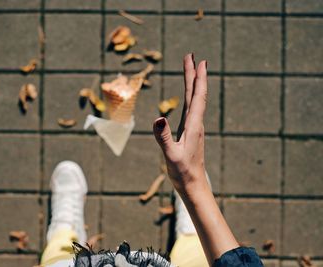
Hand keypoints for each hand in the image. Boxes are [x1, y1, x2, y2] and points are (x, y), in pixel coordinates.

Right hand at [153, 54, 207, 193]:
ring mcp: (194, 127)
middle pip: (195, 93)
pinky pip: (190, 108)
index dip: (198, 78)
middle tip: (192, 56)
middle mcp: (196, 123)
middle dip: (194, 74)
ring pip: (193, 100)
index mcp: (194, 125)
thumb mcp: (171, 155)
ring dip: (192, 83)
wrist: (194, 185)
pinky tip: (188, 96)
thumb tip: (158, 117)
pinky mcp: (190, 132)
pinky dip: (190, 96)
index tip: (200, 60)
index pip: (197, 96)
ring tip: (191, 69)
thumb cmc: (183, 172)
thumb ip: (164, 137)